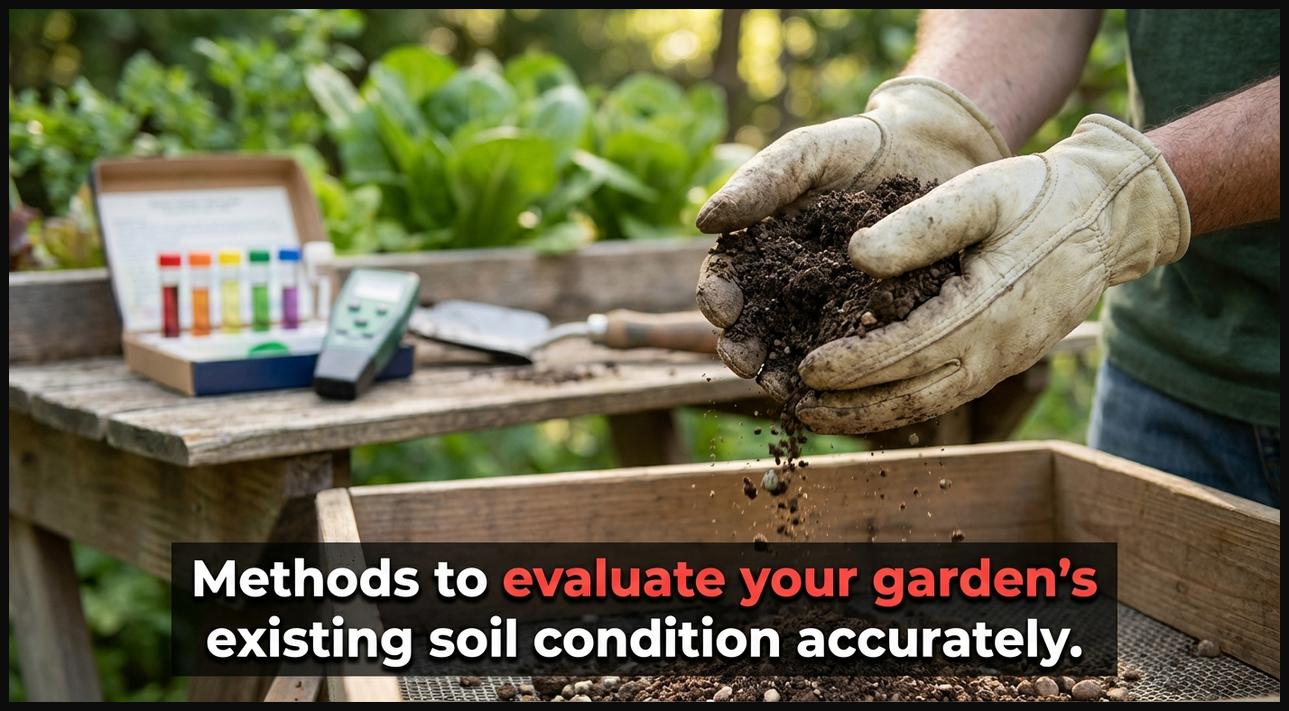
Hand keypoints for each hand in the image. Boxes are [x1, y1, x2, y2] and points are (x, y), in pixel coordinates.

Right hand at [695, 76, 1009, 381]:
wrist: (934, 150)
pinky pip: (853, 357)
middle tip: (748, 363)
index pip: (725, 283)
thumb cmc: (858, 148)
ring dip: (784, 375)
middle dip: (744, 350)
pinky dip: (841, 377)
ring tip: (786, 387)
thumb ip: (759, 182)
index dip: (716, 300)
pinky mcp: (874, 327)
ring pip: (797, 354)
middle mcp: (788, 291)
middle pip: (753, 330)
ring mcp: (830, 313)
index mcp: (760, 252)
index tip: (721, 309)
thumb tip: (703, 222)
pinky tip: (840, 388)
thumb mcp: (806, 154)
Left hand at [794, 114, 1190, 432]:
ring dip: (870, 416)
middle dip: (850, 408)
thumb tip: (856, 254)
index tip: (805, 370)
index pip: (906, 351)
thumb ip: (920, 225)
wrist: (1107, 217)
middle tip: (796, 407)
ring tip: (818, 416)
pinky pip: (943, 396)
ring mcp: (1001, 363)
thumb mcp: (980, 194)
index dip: (853, 365)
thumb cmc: (1038, 197)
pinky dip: (899, 406)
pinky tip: (863, 402)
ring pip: (926, 406)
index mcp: (987, 309)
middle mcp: (995, 350)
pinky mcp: (1001, 363)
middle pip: (911, 397)